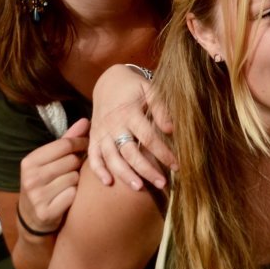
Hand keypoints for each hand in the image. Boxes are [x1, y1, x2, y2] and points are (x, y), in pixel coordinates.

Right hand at [17, 117, 88, 234]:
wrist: (33, 219)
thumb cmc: (46, 183)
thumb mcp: (50, 161)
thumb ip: (68, 140)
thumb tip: (85, 120)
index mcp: (29, 161)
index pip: (65, 144)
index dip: (81, 143)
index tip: (87, 145)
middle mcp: (30, 178)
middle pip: (72, 161)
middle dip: (77, 165)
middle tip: (73, 170)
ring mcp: (37, 196)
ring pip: (75, 178)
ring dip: (77, 181)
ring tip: (68, 185)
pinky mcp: (46, 212)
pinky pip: (73, 195)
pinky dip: (75, 195)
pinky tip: (67, 198)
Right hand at [87, 64, 176, 189]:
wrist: (108, 81)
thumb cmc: (134, 87)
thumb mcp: (149, 89)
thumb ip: (161, 108)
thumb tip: (172, 129)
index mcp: (129, 113)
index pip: (148, 138)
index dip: (163, 153)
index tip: (176, 165)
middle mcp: (114, 125)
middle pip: (130, 152)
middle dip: (146, 170)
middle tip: (162, 183)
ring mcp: (102, 132)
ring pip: (111, 158)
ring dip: (125, 174)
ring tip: (139, 187)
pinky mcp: (93, 137)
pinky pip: (93, 156)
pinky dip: (98, 170)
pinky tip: (108, 183)